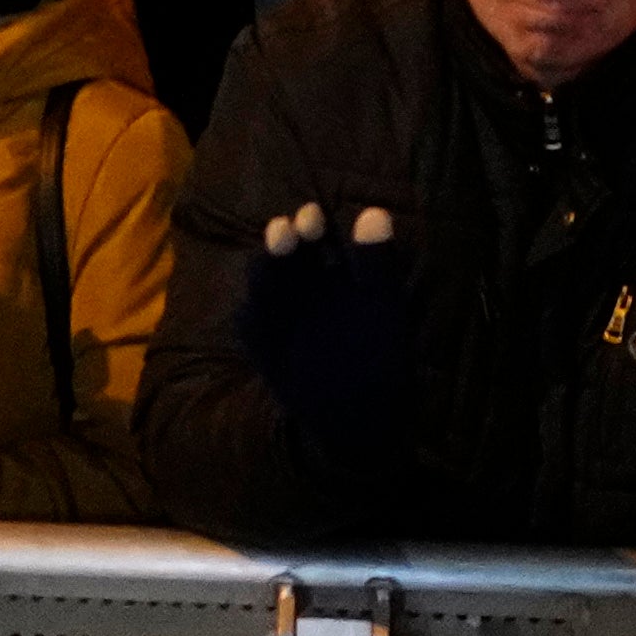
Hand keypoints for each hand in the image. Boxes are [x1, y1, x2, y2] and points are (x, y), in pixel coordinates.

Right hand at [232, 199, 409, 457]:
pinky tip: (253, 313)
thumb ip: (377, 264)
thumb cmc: (382, 361)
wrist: (365, 423)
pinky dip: (250, 321)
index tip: (311, 214)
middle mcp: (300, 292)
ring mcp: (280, 321)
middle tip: (286, 227)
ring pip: (264, 287)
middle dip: (284, 242)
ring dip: (264, 272)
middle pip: (285, 258)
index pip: (313, 241)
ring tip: (269, 267)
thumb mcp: (384, 309)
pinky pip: (252, 330)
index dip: (310, 227)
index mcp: (330, 276)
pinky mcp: (264, 350)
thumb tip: (376, 212)